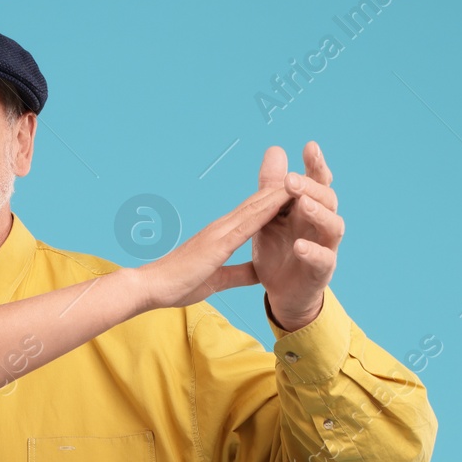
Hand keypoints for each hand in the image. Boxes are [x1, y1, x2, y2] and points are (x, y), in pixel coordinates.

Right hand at [135, 184, 296, 310]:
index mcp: (222, 236)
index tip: (300, 193)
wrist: (152, 287)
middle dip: (284, 190)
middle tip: (309, 174)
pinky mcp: (218, 242)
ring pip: (257, 206)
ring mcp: (220, 232)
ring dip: (281, 192)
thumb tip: (260, 272)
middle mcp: (223, 227)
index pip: (255, 215)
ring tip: (305, 177)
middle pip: (260, 203)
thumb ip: (239, 273)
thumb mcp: (218, 280)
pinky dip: (267, 209)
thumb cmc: (178, 284)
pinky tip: (284, 198)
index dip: (277, 202)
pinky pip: (248, 223)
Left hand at [252, 141, 342, 329]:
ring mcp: (325, 246)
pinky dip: (312, 251)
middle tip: (290, 180)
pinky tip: (299, 245)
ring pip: (334, 225)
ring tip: (303, 205)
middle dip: (311, 186)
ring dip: (318, 213)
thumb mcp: (269, 215)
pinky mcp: (321, 271)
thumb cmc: (277, 249)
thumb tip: (275, 149)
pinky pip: (324, 259)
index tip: (309, 146)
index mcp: (308, 207)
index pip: (317, 181)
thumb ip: (271, 186)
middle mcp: (321, 223)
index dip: (316, 164)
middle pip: (327, 198)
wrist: (279, 291)